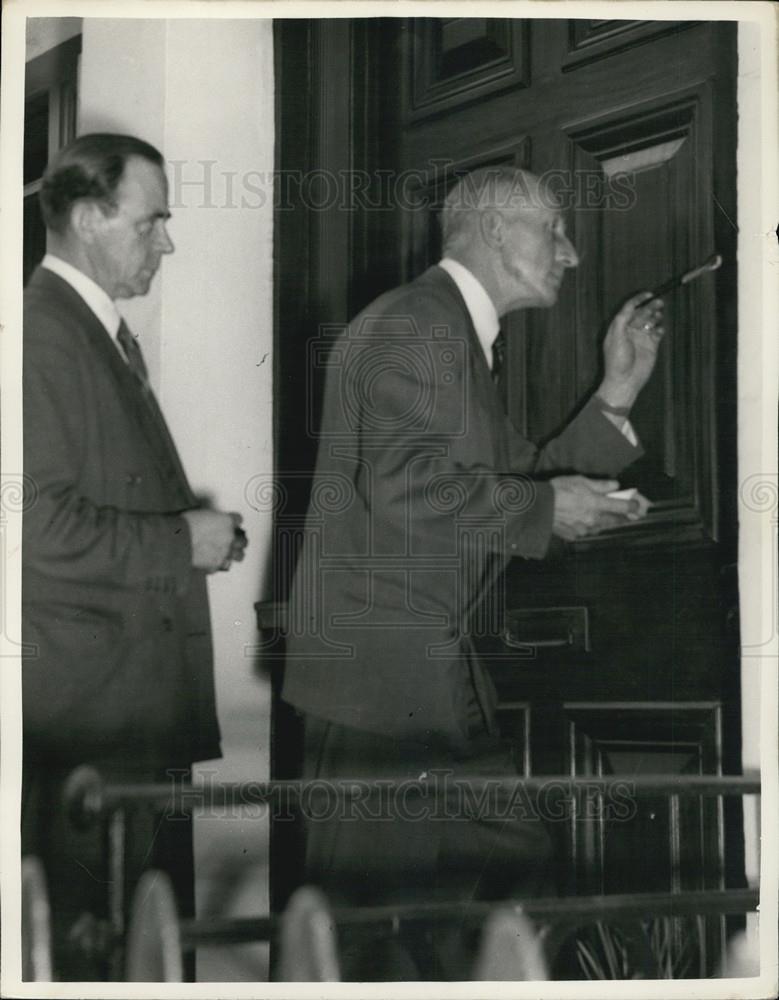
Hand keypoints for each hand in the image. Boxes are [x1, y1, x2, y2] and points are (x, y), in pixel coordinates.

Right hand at [182, 509, 243, 572]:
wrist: (175, 541)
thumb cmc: (184, 526)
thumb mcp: (202, 514)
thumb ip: (214, 520)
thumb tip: (214, 523)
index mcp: (227, 521)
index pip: (239, 520)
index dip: (234, 523)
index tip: (231, 524)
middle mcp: (229, 537)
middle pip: (243, 540)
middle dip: (238, 540)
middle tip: (233, 540)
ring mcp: (225, 552)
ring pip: (239, 555)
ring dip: (235, 554)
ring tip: (229, 553)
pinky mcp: (216, 564)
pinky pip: (223, 565)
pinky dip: (219, 563)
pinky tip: (214, 560)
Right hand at [550, 476, 642, 540]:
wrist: (537, 507)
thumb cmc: (557, 490)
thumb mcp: (579, 480)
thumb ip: (600, 484)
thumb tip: (615, 485)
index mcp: (597, 503)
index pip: (623, 507)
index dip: (634, 506)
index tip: (639, 506)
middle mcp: (594, 519)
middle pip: (615, 521)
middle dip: (624, 518)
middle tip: (630, 516)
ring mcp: (584, 529)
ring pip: (601, 528)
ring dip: (606, 523)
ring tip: (606, 518)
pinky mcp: (574, 535)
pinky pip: (585, 532)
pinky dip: (588, 527)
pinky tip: (583, 522)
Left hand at [599, 291, 664, 408]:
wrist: (625, 380)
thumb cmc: (617, 360)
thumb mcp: (616, 337)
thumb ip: (622, 320)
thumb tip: (630, 306)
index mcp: (619, 327)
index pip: (629, 309)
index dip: (638, 300)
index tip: (648, 294)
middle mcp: (630, 331)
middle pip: (642, 313)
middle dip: (650, 307)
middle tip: (659, 303)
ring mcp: (641, 338)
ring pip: (651, 321)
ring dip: (655, 316)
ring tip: (658, 315)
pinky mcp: (651, 346)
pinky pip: (658, 333)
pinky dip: (660, 329)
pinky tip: (659, 331)